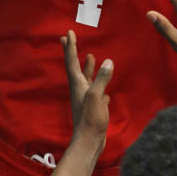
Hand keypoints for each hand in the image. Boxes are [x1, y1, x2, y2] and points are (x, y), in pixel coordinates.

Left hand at [62, 31, 111, 146]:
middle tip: (68, 40)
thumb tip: (108, 61)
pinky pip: (95, 91)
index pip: (72, 62)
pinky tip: (105, 84)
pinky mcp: (92, 107)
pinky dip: (99, 84)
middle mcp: (79, 89)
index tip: (68, 33)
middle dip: (72, 53)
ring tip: (90, 56)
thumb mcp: (96, 97)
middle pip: (75, 67)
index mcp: (78, 85)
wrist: (89, 142)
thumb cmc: (90, 119)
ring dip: (87, 67)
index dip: (71, 47)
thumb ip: (102, 79)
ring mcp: (86, 99)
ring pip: (86, 79)